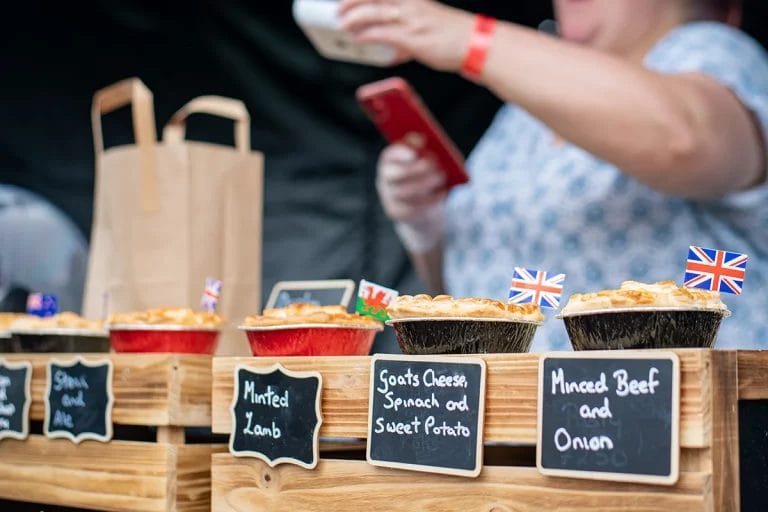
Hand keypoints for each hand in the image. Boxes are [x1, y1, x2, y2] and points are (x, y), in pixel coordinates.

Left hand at [338, 0, 473, 71]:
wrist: (476, 44)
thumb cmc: (455, 37)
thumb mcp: (428, 27)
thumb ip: (407, 36)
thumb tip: (392, 51)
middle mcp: (411, 5)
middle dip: (353, 0)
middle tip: (338, 8)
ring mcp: (411, 20)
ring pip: (374, 12)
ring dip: (354, 17)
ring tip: (342, 23)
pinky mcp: (412, 38)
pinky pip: (383, 34)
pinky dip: (368, 35)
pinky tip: (359, 39)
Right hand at [377, 144, 446, 252]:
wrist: (418, 209)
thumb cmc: (422, 177)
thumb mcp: (422, 160)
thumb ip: (420, 148)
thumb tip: (420, 140)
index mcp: (388, 163)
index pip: (390, 156)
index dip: (401, 153)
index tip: (416, 152)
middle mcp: (384, 180)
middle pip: (396, 174)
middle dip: (416, 168)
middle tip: (434, 164)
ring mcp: (389, 198)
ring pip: (406, 191)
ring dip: (426, 183)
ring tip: (441, 177)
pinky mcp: (398, 213)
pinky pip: (413, 206)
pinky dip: (430, 199)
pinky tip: (442, 193)